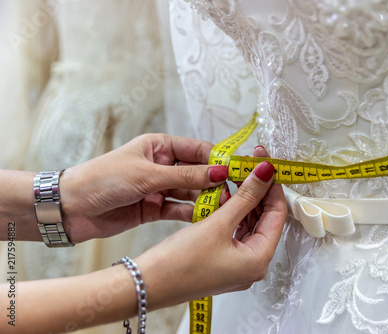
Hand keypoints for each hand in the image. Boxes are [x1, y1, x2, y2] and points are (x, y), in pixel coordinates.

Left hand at [60, 134, 230, 242]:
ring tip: (223, 207)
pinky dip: (192, 213)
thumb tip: (220, 172)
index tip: (237, 171)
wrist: (70, 208)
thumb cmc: (102, 179)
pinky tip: (205, 218)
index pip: (198, 150)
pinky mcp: (155, 208)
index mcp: (160, 146)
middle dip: (215, 182)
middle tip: (233, 194)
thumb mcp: (147, 175)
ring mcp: (159, 187)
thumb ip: (185, 175)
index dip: (219, 160)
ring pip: (192, 192)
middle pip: (198, 172)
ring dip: (206, 199)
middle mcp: (162, 165)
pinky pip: (180, 209)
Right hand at [136, 146, 286, 307]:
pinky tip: (223, 196)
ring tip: (235, 176)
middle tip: (249, 164)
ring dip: (243, 200)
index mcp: (259, 260)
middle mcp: (252, 265)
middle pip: (264, 218)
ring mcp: (237, 264)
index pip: (277, 214)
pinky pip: (234, 231)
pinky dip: (231, 212)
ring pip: (248, 223)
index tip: (265, 161)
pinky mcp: (222, 261)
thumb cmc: (179, 264)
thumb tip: (266, 172)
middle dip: (258, 190)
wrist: (146, 285)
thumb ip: (246, 196)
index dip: (272, 184)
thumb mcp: (218, 223)